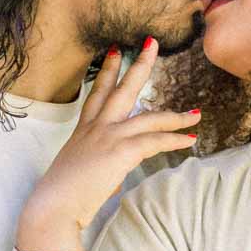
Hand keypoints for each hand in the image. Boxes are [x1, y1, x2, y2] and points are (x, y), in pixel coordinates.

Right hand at [17, 40, 200, 241]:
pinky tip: (190, 141)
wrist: (54, 207)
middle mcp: (96, 127)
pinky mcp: (121, 151)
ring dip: (177, 116)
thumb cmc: (62, 196)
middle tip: (152, 43)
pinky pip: (156, 141)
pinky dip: (175, 140)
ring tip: (196, 114)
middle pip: (123, 89)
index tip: (115, 51)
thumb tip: (113, 172)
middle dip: (140, 65)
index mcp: (83, 130)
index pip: (97, 94)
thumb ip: (99, 164)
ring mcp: (109, 137)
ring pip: (150, 116)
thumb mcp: (79, 170)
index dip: (108, 72)